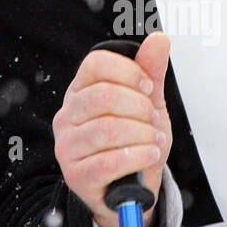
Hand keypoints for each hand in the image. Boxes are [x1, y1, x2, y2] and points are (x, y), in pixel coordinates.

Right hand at [53, 33, 171, 226]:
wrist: (132, 188)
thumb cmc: (135, 141)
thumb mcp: (149, 104)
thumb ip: (152, 72)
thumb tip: (159, 38)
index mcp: (80, 91)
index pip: (96, 64)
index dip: (128, 72)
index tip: (148, 87)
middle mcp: (67, 116)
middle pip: (103, 96)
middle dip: (140, 108)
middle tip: (153, 121)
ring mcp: (67, 147)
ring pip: (108, 129)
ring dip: (143, 135)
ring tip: (155, 141)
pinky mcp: (76, 176)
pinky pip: (108, 162)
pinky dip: (138, 156)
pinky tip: (150, 155)